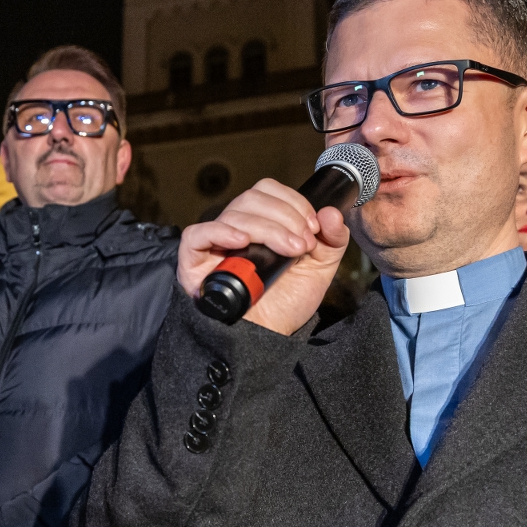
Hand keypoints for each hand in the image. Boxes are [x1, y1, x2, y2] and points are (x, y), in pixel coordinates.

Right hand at [176, 179, 349, 335]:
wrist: (268, 337)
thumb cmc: (286, 304)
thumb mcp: (319, 269)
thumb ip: (333, 240)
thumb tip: (330, 212)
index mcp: (260, 224)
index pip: (267, 190)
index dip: (292, 201)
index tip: (313, 227)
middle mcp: (235, 229)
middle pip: (251, 198)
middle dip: (285, 216)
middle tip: (303, 244)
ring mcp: (213, 244)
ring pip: (234, 214)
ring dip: (268, 227)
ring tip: (290, 251)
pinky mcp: (193, 261)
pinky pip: (197, 234)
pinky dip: (220, 231)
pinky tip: (242, 240)